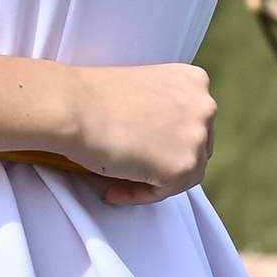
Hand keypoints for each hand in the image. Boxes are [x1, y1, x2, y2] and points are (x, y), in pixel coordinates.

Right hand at [67, 61, 215, 200]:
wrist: (72, 106)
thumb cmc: (92, 98)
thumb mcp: (144, 89)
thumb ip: (164, 110)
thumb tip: (161, 142)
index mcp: (194, 81)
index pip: (192, 121)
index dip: (169, 140)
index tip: (142, 149)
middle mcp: (204, 106)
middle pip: (196, 148)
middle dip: (168, 159)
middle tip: (134, 169)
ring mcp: (197, 137)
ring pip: (187, 173)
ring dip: (155, 180)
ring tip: (119, 181)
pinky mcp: (183, 166)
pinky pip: (165, 192)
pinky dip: (140, 195)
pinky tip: (113, 189)